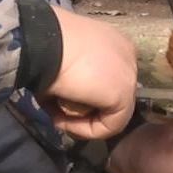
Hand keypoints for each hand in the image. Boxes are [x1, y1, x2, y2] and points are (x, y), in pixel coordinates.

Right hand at [35, 7, 136, 139]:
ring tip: (58, 117)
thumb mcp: (61, 53)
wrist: (43, 42)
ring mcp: (129, 76)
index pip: (107, 77)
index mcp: (114, 41)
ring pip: (111, 113)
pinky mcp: (123, 95)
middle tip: (58, 112)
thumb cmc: (45, 43)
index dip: (85, 94)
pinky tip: (64, 121)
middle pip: (110, 94)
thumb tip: (67, 92)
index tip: (60, 99)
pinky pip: (109, 125)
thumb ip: (73, 71)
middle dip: (86, 108)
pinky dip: (86, 130)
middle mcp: (128, 55)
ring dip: (83, 121)